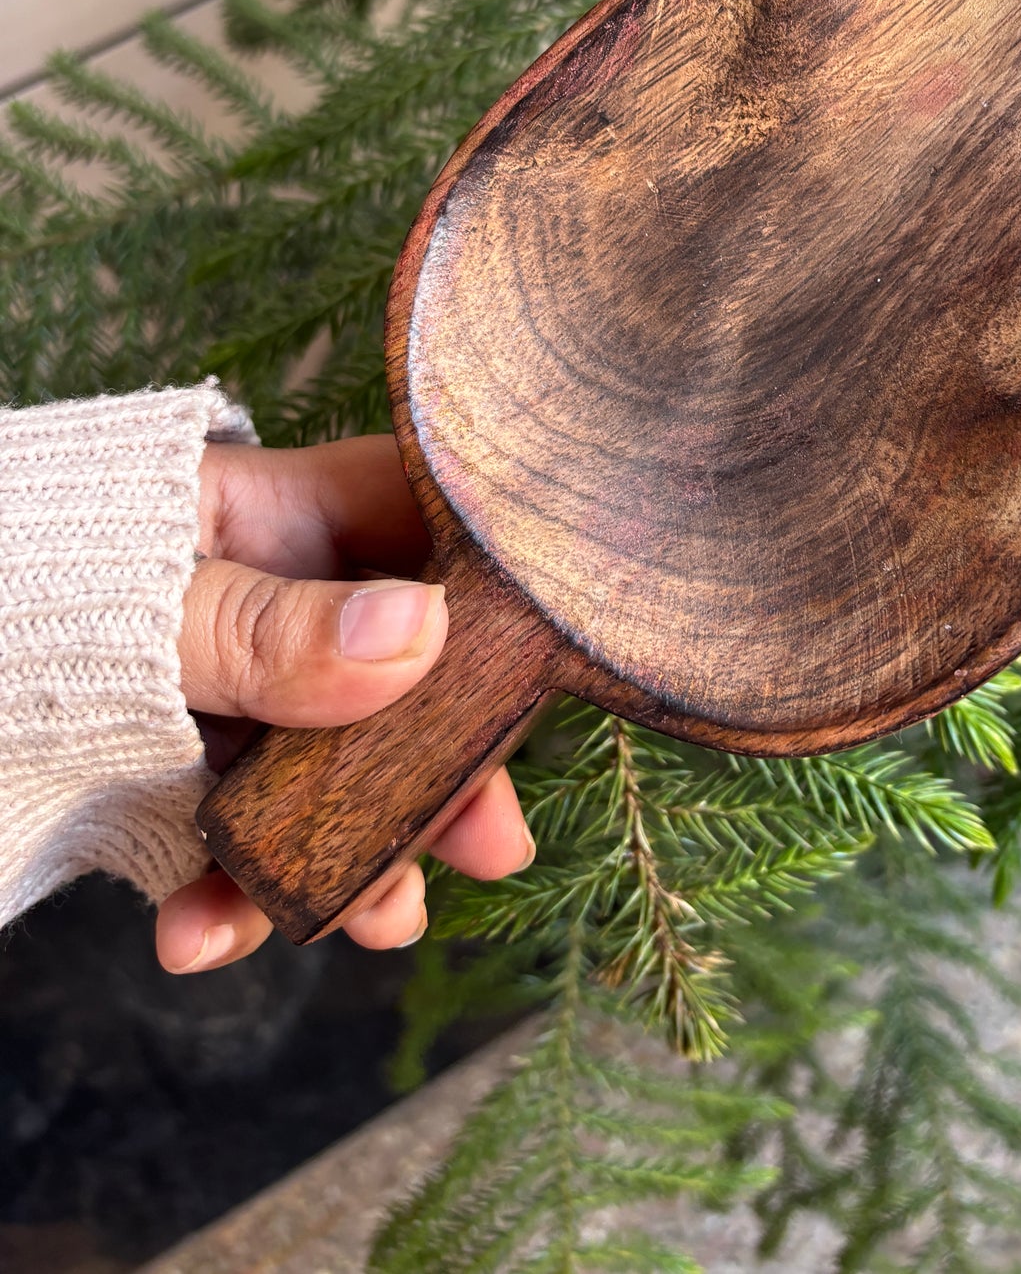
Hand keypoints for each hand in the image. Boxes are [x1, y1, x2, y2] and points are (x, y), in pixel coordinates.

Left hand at [155, 434, 532, 973]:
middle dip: (441, 766)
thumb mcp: (138, 596)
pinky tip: (198, 935)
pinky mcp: (173, 776)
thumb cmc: (13, 575)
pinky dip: (226, 896)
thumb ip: (270, 624)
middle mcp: (272, 600)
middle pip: (398, 676)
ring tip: (372, 924)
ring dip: (350, 856)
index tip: (542, 678)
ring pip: (325, 772)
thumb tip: (422, 633)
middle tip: (490, 844)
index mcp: (275, 511)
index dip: (494, 604)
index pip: (421, 532)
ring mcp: (228, 692)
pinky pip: (228, 838)